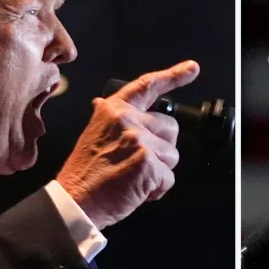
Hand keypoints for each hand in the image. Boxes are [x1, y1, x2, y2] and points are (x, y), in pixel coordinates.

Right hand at [57, 60, 198, 229]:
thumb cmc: (85, 174)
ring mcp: (139, 140)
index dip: (173, 76)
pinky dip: (157, 189)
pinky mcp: (149, 163)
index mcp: (113, 110)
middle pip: (171, 128)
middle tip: (137, 163)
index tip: (192, 68)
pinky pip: (169, 178)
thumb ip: (112, 120)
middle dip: (162, 149)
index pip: (147, 86)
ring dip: (159, 171)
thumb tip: (109, 104)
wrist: (76, 200)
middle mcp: (127, 120)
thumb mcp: (94, 134)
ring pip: (172, 155)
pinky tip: (136, 190)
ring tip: (132, 177)